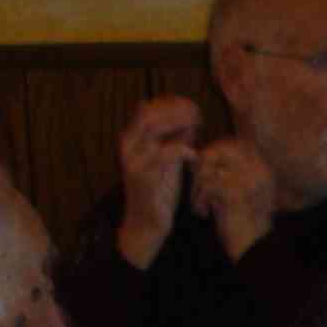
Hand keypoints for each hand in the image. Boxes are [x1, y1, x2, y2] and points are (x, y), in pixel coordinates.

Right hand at [114, 96, 199, 269]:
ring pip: (153, 128)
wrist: (146, 223)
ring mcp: (133, 160)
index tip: (192, 106)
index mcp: (131, 139)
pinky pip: (163, 154)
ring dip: (179, 123)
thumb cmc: (160, 190)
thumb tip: (191, 118)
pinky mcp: (142, 176)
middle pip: (149, 112)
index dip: (171, 103)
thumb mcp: (169, 159)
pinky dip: (182, 150)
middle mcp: (128, 146)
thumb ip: (176, 138)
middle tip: (197, 114)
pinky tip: (194, 155)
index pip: (149, 108)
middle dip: (175, 109)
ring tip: (198, 127)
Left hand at [191, 138, 277, 262]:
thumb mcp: (234, 190)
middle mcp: (259, 169)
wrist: (252, 250)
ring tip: (199, 205)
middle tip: (197, 188)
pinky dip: (199, 199)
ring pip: (210, 169)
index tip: (201, 173)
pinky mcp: (237, 193)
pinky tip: (203, 214)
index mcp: (261, 166)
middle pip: (219, 150)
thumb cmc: (240, 222)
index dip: (211, 154)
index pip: (231, 144)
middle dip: (201, 167)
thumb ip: (223, 169)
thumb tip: (195, 154)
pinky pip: (208, 185)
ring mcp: (250, 180)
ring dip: (197, 187)